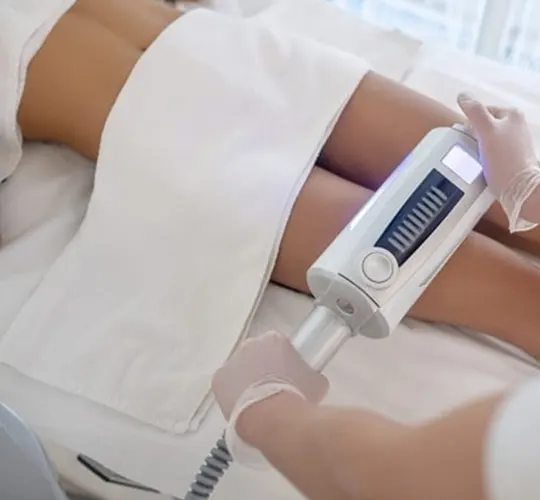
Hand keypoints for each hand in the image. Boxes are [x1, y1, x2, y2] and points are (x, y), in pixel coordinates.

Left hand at [212, 331, 328, 420]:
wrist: (273, 417)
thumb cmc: (297, 396)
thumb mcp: (315, 381)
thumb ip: (308, 373)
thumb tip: (307, 379)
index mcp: (274, 339)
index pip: (278, 345)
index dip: (283, 361)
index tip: (287, 375)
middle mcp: (250, 344)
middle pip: (257, 354)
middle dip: (263, 368)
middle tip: (273, 388)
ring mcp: (232, 361)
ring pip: (240, 369)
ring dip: (247, 380)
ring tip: (259, 402)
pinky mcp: (219, 379)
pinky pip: (227, 385)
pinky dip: (233, 394)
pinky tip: (244, 407)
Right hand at [457, 93, 537, 197]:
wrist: (518, 188)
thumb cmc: (505, 160)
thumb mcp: (486, 131)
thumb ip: (475, 112)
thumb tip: (463, 95)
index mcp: (512, 115)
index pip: (482, 111)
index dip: (470, 122)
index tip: (466, 135)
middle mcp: (517, 126)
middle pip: (484, 126)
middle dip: (474, 136)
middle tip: (470, 148)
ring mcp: (515, 143)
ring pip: (487, 141)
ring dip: (478, 149)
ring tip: (476, 159)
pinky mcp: (511, 158)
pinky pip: (491, 154)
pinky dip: (485, 159)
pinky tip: (483, 167)